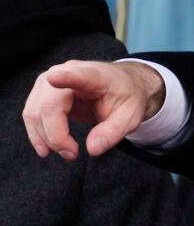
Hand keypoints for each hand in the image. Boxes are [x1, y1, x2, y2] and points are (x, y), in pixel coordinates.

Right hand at [23, 60, 166, 159]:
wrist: (122, 85)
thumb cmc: (126, 97)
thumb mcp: (130, 117)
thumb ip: (112, 132)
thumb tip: (92, 149)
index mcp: (95, 75)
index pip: (78, 75)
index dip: (65, 78)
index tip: (54, 78)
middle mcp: (67, 72)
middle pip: (48, 106)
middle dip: (55, 136)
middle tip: (72, 154)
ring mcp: (50, 81)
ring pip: (34, 112)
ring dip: (44, 137)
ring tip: (65, 152)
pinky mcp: (42, 91)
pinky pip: (31, 114)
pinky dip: (37, 133)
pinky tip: (47, 147)